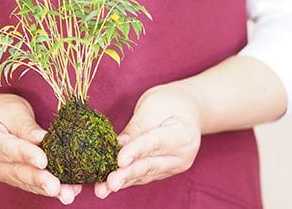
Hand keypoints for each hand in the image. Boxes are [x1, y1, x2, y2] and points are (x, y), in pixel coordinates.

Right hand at [0, 92, 81, 204]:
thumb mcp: (13, 110)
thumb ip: (26, 126)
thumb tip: (44, 139)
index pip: (8, 148)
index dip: (26, 154)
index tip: (43, 161)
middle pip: (17, 172)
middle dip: (39, 180)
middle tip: (56, 187)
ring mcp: (1, 174)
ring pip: (26, 182)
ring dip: (47, 189)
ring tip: (67, 194)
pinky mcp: (12, 179)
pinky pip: (30, 184)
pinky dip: (47, 188)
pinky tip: (67, 191)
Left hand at [94, 82, 202, 198]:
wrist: (188, 109)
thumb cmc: (170, 102)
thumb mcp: (152, 106)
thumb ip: (137, 127)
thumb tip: (118, 145)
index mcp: (182, 134)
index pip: (154, 144)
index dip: (135, 152)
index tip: (119, 161)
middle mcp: (181, 156)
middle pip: (149, 165)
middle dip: (127, 174)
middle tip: (109, 183)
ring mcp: (174, 166)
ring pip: (144, 174)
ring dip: (123, 181)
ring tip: (103, 189)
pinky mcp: (164, 171)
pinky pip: (144, 175)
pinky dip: (127, 179)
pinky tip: (109, 185)